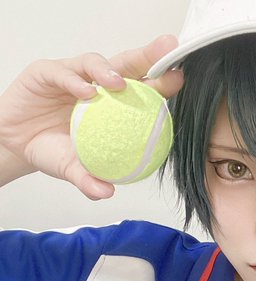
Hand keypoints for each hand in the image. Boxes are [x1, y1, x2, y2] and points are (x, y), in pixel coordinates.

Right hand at [0, 35, 183, 199]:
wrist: (16, 145)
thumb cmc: (52, 151)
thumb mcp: (73, 169)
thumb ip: (89, 179)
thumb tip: (107, 192)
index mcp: (112, 106)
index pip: (141, 90)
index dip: (160, 84)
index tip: (178, 80)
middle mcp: (95, 85)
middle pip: (126, 65)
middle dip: (148, 56)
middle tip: (167, 52)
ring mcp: (72, 76)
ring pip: (95, 62)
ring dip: (109, 71)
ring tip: (119, 84)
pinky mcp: (46, 72)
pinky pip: (62, 72)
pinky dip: (73, 80)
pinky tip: (84, 92)